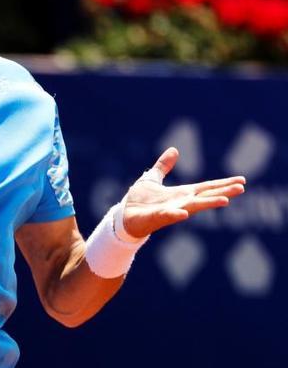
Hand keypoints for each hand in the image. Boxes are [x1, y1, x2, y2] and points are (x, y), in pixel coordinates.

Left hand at [121, 147, 245, 237]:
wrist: (124, 216)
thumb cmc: (140, 200)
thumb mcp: (152, 178)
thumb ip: (163, 166)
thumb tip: (174, 150)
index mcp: (182, 193)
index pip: (206, 188)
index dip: (223, 184)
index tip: (242, 180)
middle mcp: (181, 203)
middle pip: (206, 196)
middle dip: (223, 192)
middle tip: (241, 188)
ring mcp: (171, 211)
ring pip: (192, 207)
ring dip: (208, 204)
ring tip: (225, 200)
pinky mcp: (156, 217)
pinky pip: (167, 216)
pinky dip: (175, 214)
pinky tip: (184, 212)